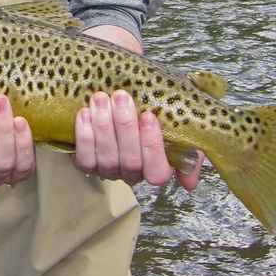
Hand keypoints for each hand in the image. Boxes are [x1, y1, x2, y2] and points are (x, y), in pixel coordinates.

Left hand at [72, 90, 204, 188]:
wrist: (121, 92)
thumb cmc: (151, 106)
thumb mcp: (178, 122)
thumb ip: (190, 148)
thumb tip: (189, 184)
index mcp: (157, 167)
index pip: (158, 171)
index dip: (153, 146)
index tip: (148, 116)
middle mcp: (133, 173)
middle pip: (131, 162)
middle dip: (125, 127)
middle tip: (122, 97)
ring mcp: (108, 170)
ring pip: (107, 159)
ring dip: (103, 127)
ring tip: (101, 99)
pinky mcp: (86, 163)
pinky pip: (84, 158)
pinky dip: (84, 136)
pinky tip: (85, 113)